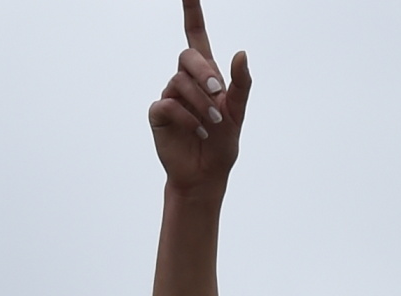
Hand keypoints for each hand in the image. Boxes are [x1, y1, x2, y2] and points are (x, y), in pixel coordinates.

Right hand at [150, 0, 250, 188]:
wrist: (206, 175)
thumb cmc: (223, 144)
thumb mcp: (238, 113)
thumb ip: (242, 84)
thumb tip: (241, 52)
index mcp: (205, 75)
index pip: (195, 35)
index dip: (191, 11)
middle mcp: (185, 81)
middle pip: (187, 57)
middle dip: (204, 73)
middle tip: (218, 95)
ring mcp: (170, 96)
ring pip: (180, 82)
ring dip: (200, 102)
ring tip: (213, 123)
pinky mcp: (158, 113)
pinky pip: (168, 104)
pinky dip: (186, 117)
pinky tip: (198, 131)